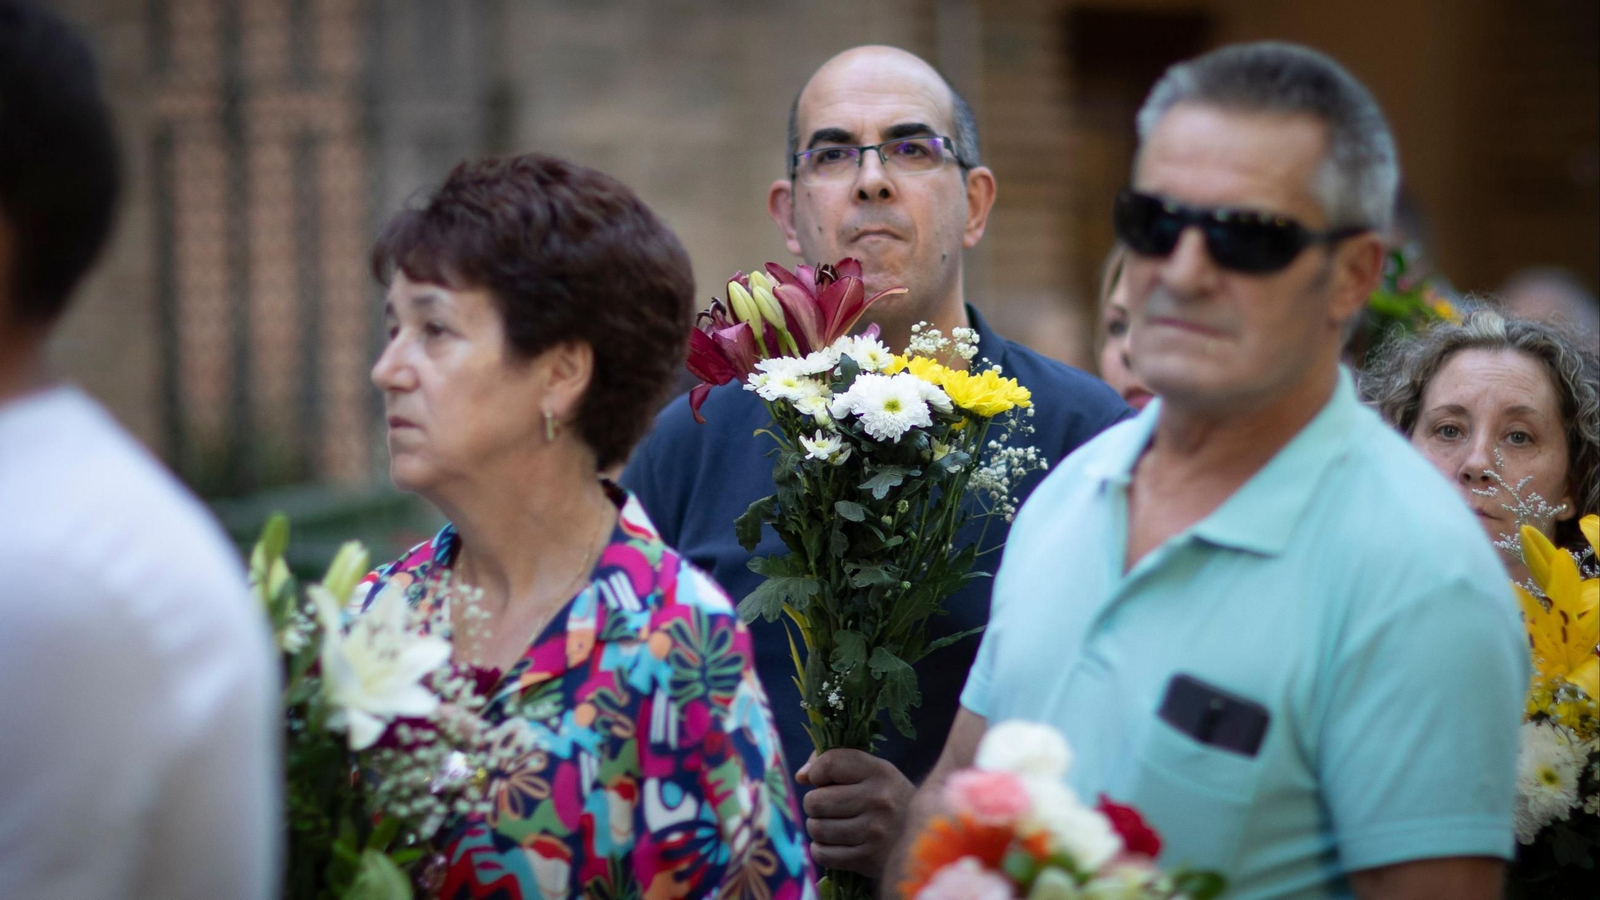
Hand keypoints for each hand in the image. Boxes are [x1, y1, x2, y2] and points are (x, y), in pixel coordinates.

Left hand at [795, 749, 914, 877]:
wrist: (923, 836)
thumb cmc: (887, 798)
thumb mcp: (872, 771)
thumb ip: (836, 762)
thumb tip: (802, 776)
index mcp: (880, 772)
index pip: (830, 763)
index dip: (817, 772)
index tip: (822, 780)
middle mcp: (879, 800)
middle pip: (816, 800)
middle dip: (815, 804)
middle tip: (828, 806)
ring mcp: (874, 832)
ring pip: (816, 828)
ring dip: (818, 827)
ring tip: (832, 825)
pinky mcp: (868, 859)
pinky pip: (823, 853)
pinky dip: (821, 849)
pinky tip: (834, 843)